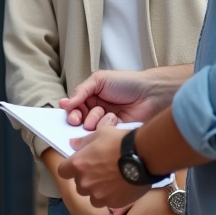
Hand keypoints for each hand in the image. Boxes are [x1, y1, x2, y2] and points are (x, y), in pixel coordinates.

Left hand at [58, 126, 147, 208]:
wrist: (143, 156)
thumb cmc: (121, 142)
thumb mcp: (100, 134)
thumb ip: (84, 142)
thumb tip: (73, 144)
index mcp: (78, 164)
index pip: (63, 171)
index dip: (70, 169)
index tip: (78, 166)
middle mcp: (84, 182)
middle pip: (79, 185)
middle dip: (86, 179)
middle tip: (101, 171)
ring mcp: (98, 195)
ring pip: (92, 197)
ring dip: (98, 191)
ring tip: (112, 180)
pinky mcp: (112, 203)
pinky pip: (107, 202)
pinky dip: (111, 196)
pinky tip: (121, 186)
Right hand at [59, 66, 189, 128]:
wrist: (149, 94)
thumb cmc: (127, 83)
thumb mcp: (100, 79)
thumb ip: (82, 90)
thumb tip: (66, 102)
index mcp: (92, 95)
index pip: (75, 104)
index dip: (70, 108)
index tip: (68, 110)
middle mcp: (97, 108)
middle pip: (79, 117)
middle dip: (76, 118)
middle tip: (77, 119)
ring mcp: (105, 121)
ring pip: (88, 127)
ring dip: (90, 122)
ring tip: (99, 115)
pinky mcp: (113, 132)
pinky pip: (100, 134)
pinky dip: (100, 129)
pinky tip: (106, 122)